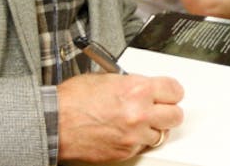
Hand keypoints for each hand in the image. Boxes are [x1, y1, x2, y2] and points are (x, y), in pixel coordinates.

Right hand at [56, 73, 183, 163]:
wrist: (54, 123)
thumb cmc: (73, 100)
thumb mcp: (106, 78)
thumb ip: (130, 82)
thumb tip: (142, 86)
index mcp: (137, 90)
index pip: (175, 90)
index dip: (172, 91)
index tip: (170, 92)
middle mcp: (139, 113)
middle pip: (175, 115)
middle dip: (168, 110)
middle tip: (160, 107)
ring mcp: (133, 135)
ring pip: (161, 134)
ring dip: (153, 127)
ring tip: (140, 121)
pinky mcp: (125, 152)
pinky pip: (143, 146)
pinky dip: (138, 140)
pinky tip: (127, 131)